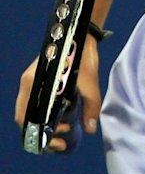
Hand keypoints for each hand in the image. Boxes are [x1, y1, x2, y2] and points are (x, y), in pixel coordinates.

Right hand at [15, 38, 101, 152]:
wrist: (81, 32)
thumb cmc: (82, 54)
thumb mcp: (89, 81)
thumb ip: (91, 105)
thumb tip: (90, 128)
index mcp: (33, 83)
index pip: (25, 117)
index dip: (39, 134)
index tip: (59, 139)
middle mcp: (28, 82)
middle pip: (26, 118)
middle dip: (42, 134)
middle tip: (62, 142)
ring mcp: (32, 80)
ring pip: (30, 111)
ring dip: (43, 125)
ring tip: (64, 130)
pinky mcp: (39, 78)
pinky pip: (36, 102)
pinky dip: (44, 114)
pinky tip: (60, 118)